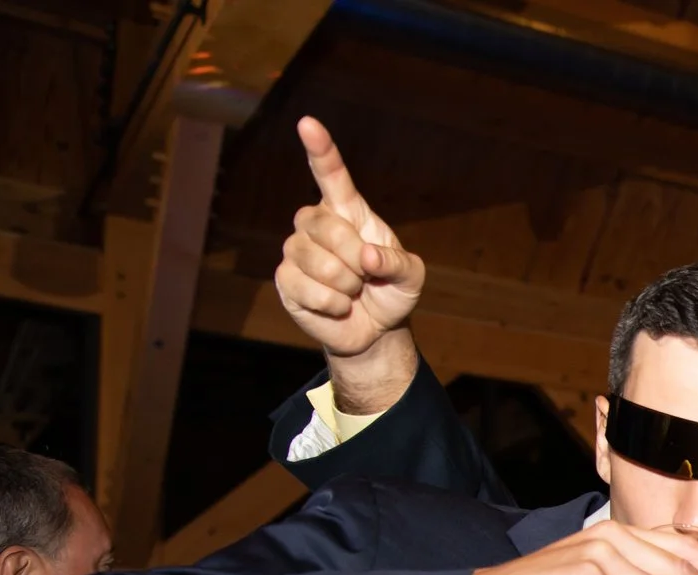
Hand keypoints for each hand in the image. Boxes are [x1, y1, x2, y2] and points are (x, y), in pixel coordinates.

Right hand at [274, 117, 424, 413]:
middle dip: (356, 258)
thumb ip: (398, 262)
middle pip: (327, 227)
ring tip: (352, 291)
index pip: (331, 174)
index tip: (308, 124)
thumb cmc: (391, 292)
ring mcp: (296, 249)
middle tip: (367, 276)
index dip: (321, 150)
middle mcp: (316, 223)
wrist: (374, 328)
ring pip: (316, 261)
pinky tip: (338, 306)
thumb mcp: (411, 277)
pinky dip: (332, 304)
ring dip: (345, 285)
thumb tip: (367, 256)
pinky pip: (307, 288)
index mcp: (348, 211)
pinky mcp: (286, 279)